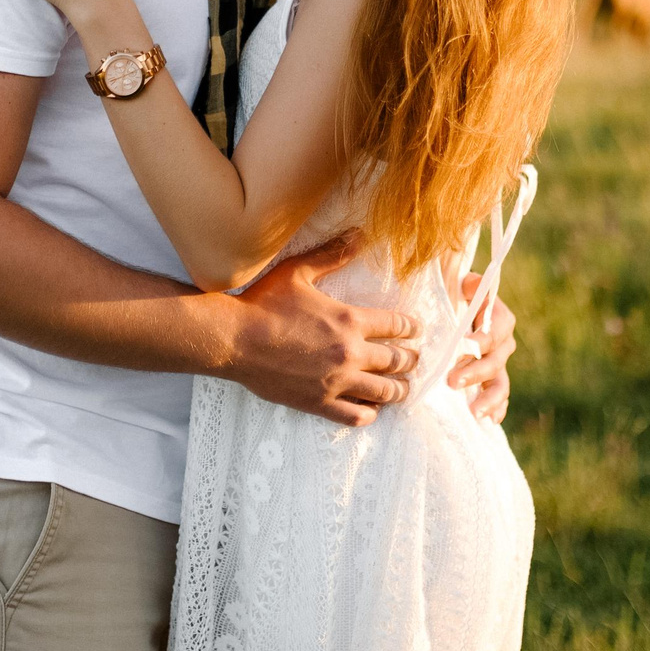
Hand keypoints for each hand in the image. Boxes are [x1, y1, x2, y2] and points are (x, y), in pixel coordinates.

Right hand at [220, 233, 420, 425]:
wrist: (233, 339)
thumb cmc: (262, 303)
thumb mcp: (298, 272)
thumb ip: (332, 255)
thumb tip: (359, 234)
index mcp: (349, 320)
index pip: (396, 325)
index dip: (410, 328)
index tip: (416, 330)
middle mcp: (350, 353)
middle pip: (397, 360)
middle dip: (410, 359)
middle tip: (414, 359)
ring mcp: (336, 381)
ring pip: (384, 391)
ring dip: (399, 389)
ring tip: (404, 387)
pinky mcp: (319, 403)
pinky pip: (356, 416)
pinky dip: (369, 414)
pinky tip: (372, 409)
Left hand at [450, 278, 517, 421]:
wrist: (456, 308)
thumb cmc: (457, 295)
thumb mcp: (462, 285)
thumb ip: (470, 284)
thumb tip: (473, 283)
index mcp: (499, 318)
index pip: (494, 331)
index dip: (481, 340)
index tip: (463, 348)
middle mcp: (503, 343)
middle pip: (495, 361)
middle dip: (475, 373)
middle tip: (452, 382)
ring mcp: (499, 364)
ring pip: (500, 383)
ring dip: (489, 399)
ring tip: (474, 413)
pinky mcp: (492, 380)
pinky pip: (499, 397)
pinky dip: (496, 409)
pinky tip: (490, 421)